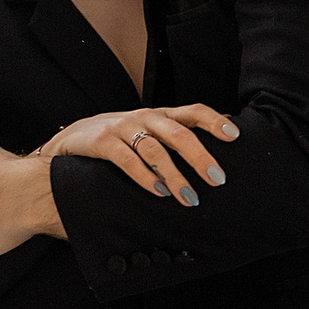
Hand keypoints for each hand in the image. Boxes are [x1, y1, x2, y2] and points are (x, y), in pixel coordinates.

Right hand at [44, 104, 237, 204]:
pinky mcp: (102, 142)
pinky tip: (159, 192)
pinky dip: (145, 177)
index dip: (215, 121)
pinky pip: (127, 159)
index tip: (235, 136)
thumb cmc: (122, 137)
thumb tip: (222, 143)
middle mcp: (145, 117)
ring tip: (189, 198)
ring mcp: (123, 127)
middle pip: (178, 133)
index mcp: (162, 114)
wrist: (73, 137)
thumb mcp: (150, 132)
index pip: (193, 111)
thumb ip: (177, 135)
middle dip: (200, 156)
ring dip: (174, 175)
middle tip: (217, 179)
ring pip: (155, 150)